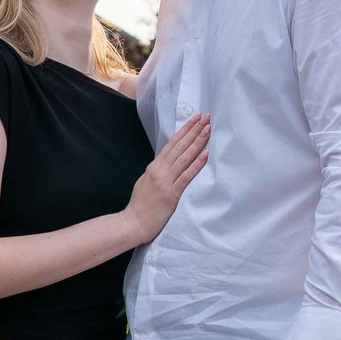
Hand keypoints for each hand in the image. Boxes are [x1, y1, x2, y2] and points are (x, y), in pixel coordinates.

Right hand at [124, 113, 209, 242]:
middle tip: (205, 117)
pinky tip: (205, 154)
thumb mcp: (146, 181)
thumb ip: (157, 171)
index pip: (172, 144)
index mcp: (154, 166)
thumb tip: (168, 161)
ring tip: (207, 129)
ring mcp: (165, 181)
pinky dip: (196, 164)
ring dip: (197, 142)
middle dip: (193, 130)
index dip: (184, 130)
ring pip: (184, 157)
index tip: (195, 119)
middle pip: (179, 146)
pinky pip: (186, 176)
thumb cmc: (140, 205)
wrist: (133, 223)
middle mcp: (159, 170)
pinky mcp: (171, 194)